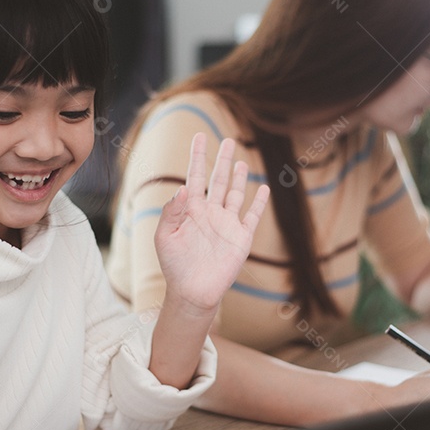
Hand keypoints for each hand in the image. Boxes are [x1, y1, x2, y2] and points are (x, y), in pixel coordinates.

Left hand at [154, 133, 269, 312]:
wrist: (193, 292)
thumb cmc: (174, 266)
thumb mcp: (165, 237)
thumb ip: (172, 211)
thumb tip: (183, 187)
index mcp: (191, 210)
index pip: (195, 177)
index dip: (197, 157)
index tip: (199, 136)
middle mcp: (210, 213)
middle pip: (219, 180)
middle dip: (223, 160)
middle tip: (229, 140)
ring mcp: (227, 224)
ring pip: (236, 194)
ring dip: (239, 178)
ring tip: (240, 162)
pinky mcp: (241, 238)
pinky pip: (252, 217)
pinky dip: (259, 203)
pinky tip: (264, 189)